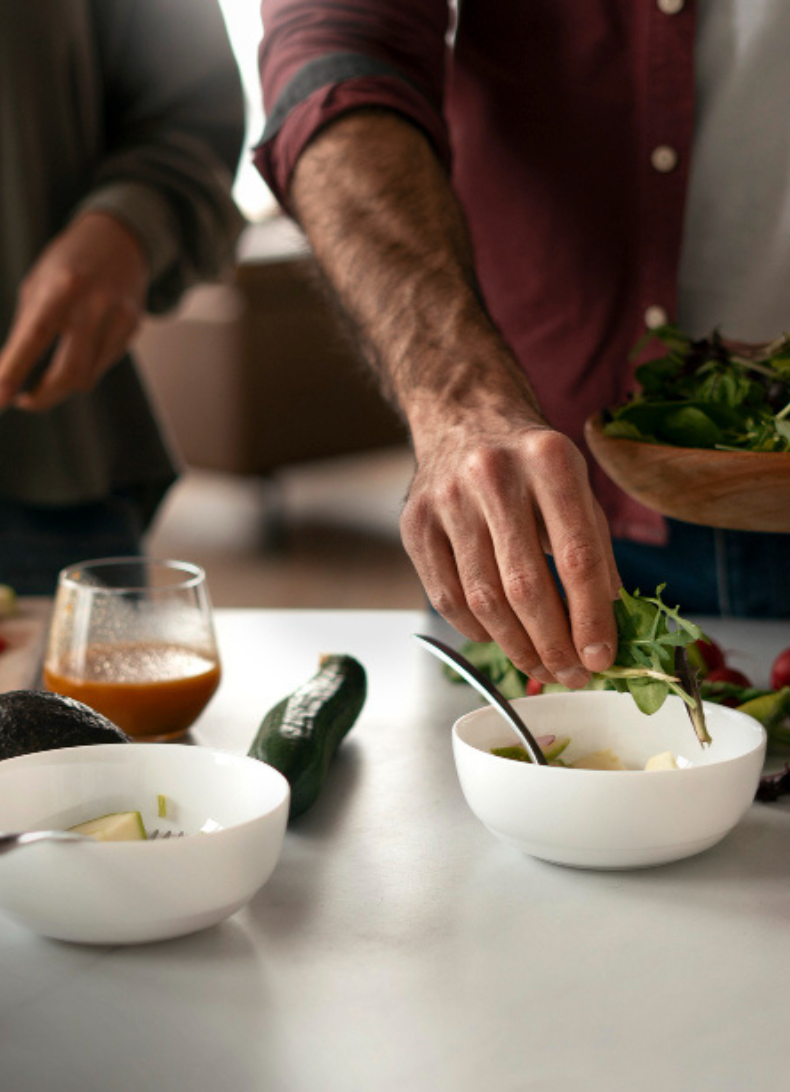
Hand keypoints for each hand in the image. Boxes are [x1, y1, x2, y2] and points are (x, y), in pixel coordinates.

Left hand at [0, 212, 148, 410]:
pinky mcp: (132, 329)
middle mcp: (94, 305)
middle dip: (44, 396)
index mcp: (61, 287)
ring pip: (88, 376)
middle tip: (25, 400)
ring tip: (47, 377)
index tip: (0, 399)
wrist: (119, 240)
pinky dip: (84, 368)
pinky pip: (103, 364)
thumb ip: (28, 326)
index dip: (14, 372)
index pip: (35, 338)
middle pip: (70, 372)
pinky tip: (76, 353)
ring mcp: (118, 319)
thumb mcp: (38, 284)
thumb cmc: (69, 263)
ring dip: (62, 386)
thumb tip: (12, 372)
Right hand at [401, 411, 621, 686]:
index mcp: (549, 460)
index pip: (576, 556)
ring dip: (517, 647)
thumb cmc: (529, 462)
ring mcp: (446, 499)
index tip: (602, 658)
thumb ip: (596, 551)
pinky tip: (500, 639)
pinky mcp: (414, 523)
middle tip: (572, 675)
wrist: (463, 418)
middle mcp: (493, 474)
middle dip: (553, 644)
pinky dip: (477, 630)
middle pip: (525, 586)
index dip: (591, 617)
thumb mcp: (576, 486)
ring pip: (483, 600)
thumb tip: (608, 629)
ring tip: (542, 668)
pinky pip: (447, 597)